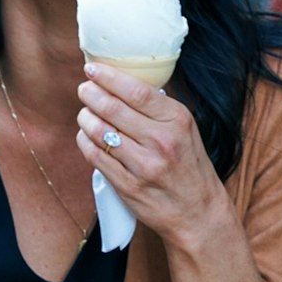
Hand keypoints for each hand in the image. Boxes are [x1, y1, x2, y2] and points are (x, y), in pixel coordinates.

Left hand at [76, 62, 223, 248]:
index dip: (108, 77)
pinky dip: (85, 141)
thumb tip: (122, 83)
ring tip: (84, 112)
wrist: (197, 212)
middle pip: (112, 108)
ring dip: (85, 117)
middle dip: (90, 94)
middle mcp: (161, 141)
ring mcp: (143, 165)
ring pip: (99, 131)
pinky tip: (86, 135)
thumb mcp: (185, 130)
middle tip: (84, 89)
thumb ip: (158, 109)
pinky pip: (95, 156)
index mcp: (177, 120)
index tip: (92, 68)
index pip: (135, 90)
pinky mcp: (127, 186)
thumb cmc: (189, 167)